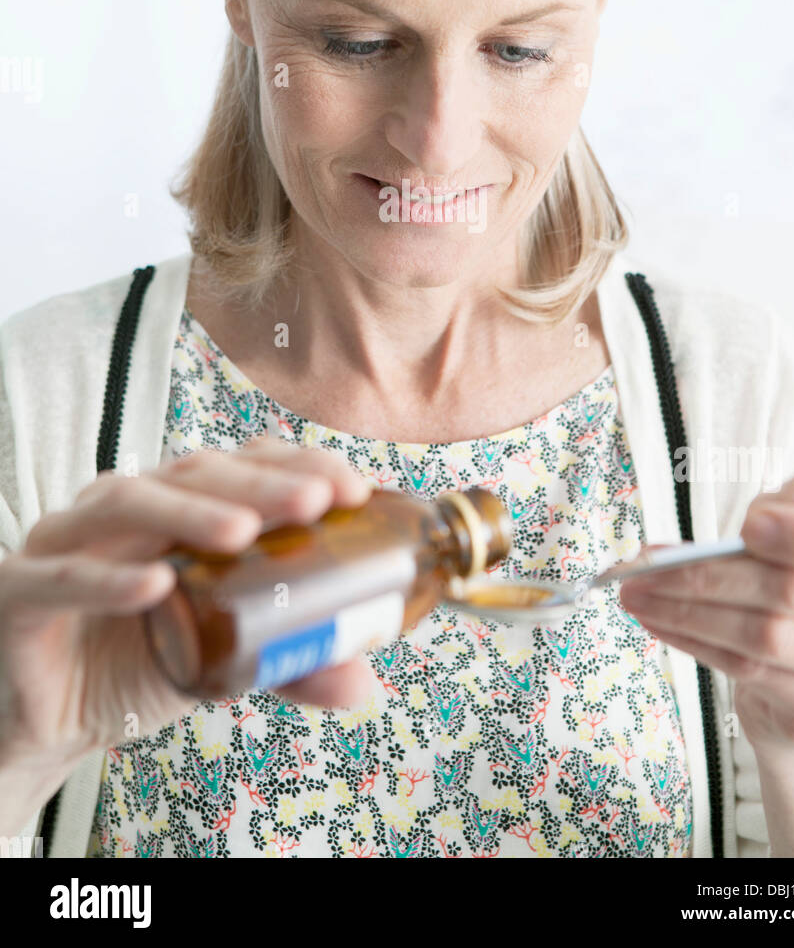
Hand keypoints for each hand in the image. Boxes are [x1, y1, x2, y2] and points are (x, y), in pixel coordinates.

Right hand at [0, 437, 377, 765]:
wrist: (41, 725)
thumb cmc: (131, 664)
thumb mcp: (220, 660)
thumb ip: (285, 663)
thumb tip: (362, 683)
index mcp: (176, 508)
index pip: (241, 465)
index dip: (296, 466)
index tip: (354, 489)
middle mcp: (124, 509)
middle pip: (194, 473)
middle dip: (260, 483)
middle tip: (317, 501)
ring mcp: (66, 542)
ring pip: (127, 503)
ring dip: (190, 511)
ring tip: (245, 532)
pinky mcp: (17, 592)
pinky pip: (60, 577)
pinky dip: (107, 578)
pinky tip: (155, 586)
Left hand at [618, 470, 793, 752]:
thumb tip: (764, 519)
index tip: (749, 527)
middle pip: (791, 591)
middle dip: (708, 574)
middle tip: (646, 563)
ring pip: (764, 636)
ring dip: (687, 612)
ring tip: (636, 594)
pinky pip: (751, 671)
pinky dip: (695, 643)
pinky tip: (659, 623)